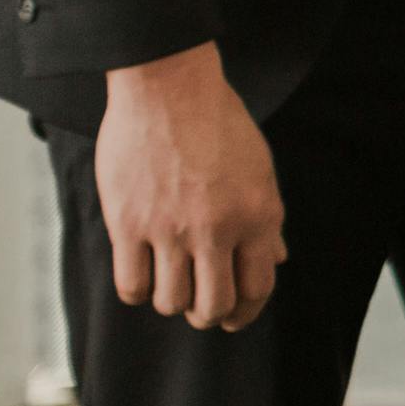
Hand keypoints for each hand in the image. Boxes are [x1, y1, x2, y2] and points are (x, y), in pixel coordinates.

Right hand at [95, 42, 287, 330]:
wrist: (170, 88)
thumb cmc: (219, 125)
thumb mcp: (260, 169)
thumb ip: (267, 220)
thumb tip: (276, 261)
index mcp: (258, 215)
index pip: (258, 288)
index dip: (247, 312)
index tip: (235, 317)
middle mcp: (218, 229)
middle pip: (213, 307)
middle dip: (209, 316)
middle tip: (200, 307)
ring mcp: (171, 229)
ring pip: (172, 302)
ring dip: (173, 301)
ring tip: (172, 281)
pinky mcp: (128, 224)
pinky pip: (132, 285)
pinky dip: (139, 290)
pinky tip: (144, 272)